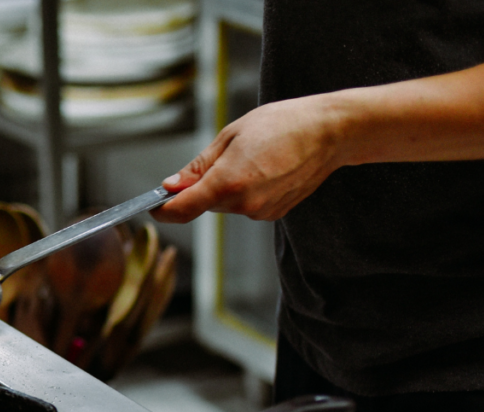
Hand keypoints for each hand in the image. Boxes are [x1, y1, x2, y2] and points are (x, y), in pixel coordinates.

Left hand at [152, 94, 344, 222]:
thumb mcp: (230, 136)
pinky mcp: (274, 213)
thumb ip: (198, 167)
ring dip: (227, 186)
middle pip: (204, 204)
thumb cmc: (281, 124)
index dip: (163, 209)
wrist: (330, 132)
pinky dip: (246, 190)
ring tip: (253, 157)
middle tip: (223, 155)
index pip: (181, 210)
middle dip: (202, 186)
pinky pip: (246, 204)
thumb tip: (171, 185)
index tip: (153, 205)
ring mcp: (261, 212)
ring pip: (226, 204)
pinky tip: (265, 168)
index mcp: (227, 184)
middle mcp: (243, 205)